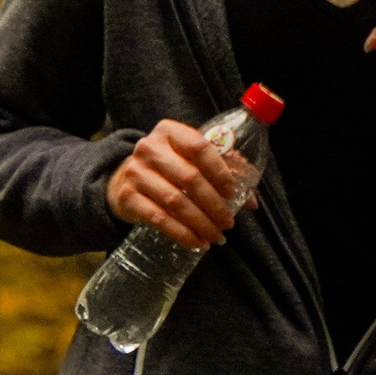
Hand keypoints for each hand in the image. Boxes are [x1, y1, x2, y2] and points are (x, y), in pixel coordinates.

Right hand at [108, 118, 253, 250]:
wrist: (124, 178)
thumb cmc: (168, 167)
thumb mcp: (190, 158)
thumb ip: (222, 170)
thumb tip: (251, 202)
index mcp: (169, 131)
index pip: (199, 148)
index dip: (220, 172)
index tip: (232, 193)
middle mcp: (149, 148)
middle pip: (190, 178)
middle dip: (214, 205)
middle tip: (228, 222)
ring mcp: (135, 172)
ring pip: (175, 201)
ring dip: (201, 223)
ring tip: (216, 236)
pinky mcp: (127, 197)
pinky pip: (159, 218)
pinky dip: (182, 234)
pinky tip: (196, 242)